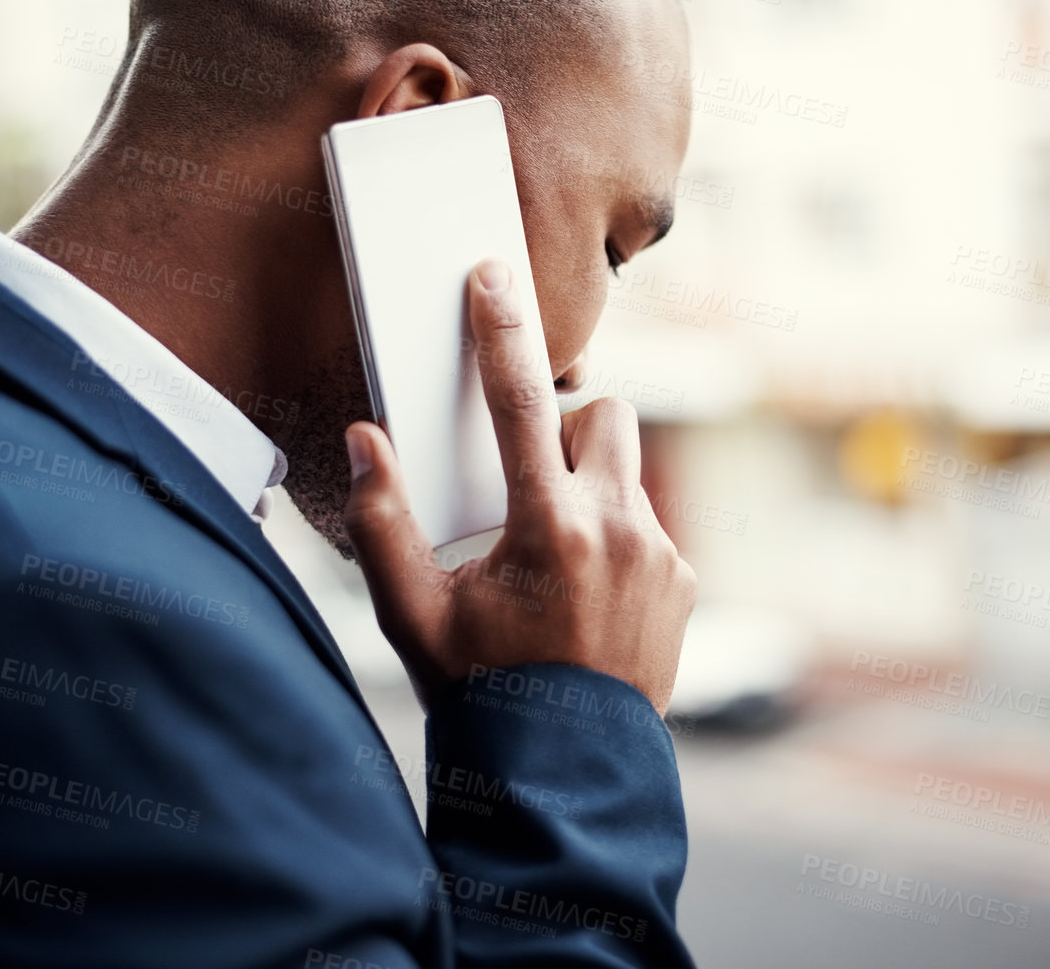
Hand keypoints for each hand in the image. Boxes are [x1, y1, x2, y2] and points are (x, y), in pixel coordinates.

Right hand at [342, 257, 696, 715]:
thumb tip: (366, 442)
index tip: (492, 277)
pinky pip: (648, 524)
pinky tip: (586, 594)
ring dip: (590, 486)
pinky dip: (615, 536)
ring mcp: (660, 554)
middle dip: (567, 426)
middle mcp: (617, 529)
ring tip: (554, 553)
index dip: (501, 331)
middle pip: (604, 414)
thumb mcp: (411, 615)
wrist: (563, 772)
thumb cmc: (480, 692)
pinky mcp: (683, 580)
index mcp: (547, 528)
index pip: (521, 403)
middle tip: (528, 480)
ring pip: (627, 471)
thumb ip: (380, 522)